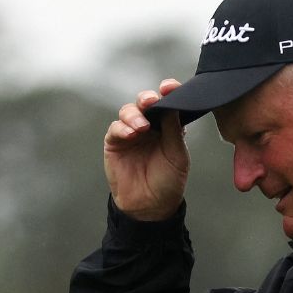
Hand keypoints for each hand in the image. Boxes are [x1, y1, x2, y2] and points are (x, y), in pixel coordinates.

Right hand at [102, 79, 188, 220]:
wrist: (150, 206)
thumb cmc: (168, 181)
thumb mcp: (177, 154)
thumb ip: (174, 129)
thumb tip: (172, 104)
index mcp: (167, 125)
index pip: (167, 102)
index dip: (168, 91)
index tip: (169, 87)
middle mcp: (149, 126)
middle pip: (144, 102)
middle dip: (147, 98)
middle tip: (151, 101)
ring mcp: (131, 133)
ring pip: (128, 111)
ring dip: (134, 115)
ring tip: (141, 127)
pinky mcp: (115, 143)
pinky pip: (115, 128)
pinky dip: (122, 127)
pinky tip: (131, 134)